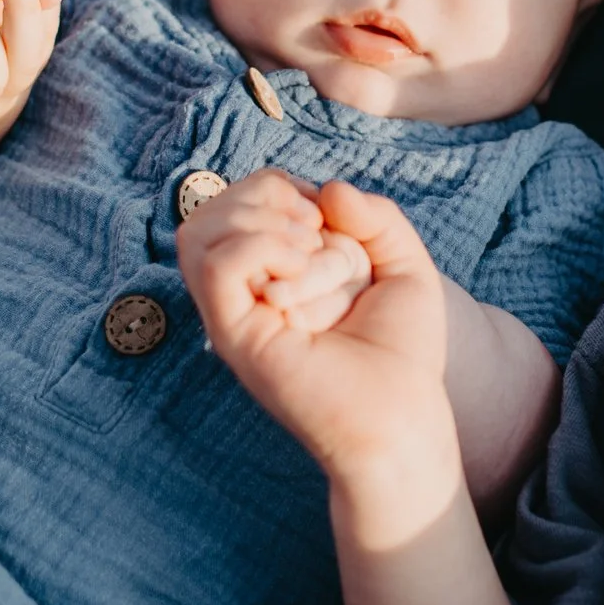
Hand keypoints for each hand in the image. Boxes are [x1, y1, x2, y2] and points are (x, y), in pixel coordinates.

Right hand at [179, 172, 458, 490]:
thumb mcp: (404, 264)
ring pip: (199, 232)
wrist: (403, 416)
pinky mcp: (235, 337)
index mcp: (273, 273)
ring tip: (306, 250)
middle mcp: (246, 292)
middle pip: (213, 208)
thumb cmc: (403, 351)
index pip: (242, 199)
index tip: (328, 220)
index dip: (280, 188)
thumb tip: (326, 189)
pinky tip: (299, 268)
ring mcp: (235, 315)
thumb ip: (376, 215)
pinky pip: (216, 267)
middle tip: (316, 232)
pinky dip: (259, 247)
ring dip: (258, 221)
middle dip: (266, 195)